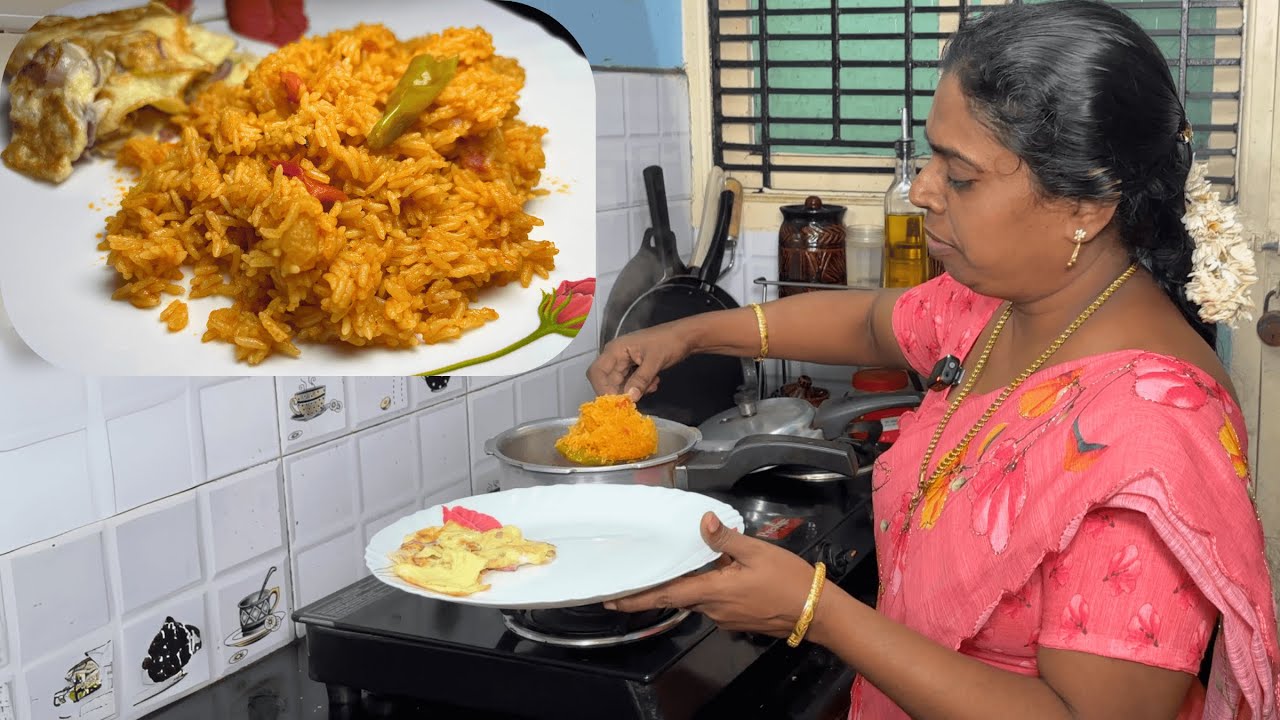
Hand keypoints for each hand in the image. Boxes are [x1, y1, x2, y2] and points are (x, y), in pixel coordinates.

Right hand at [587, 324, 689, 400]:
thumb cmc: (669, 342)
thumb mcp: (655, 361)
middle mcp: (616, 356)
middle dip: (622, 392)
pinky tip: (654, 382)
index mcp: (616, 349)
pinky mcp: (634, 368)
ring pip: (621, 385)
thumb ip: (640, 380)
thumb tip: (629, 397)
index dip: (602, 389)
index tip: (617, 402)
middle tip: (637, 398)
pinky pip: (631, 383)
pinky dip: (641, 387)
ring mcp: (625, 362)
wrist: (685, 336)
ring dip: (635, 390)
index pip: (597, 373)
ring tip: (652, 384)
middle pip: (608, 381)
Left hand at [603, 512, 818, 638]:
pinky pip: (714, 603)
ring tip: (677, 566)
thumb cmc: (788, 580)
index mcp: (712, 592)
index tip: (612, 601)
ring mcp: (725, 618)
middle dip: (657, 589)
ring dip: (687, 585)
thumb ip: (726, 537)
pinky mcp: (737, 620)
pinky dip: (706, 589)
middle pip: (679, 597)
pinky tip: (714, 573)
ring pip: (697, 599)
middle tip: (633, 579)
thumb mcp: (757, 551)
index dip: (637, 599)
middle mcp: (713, 610)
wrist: (817, 612)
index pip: (666, 595)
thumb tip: (701, 521)